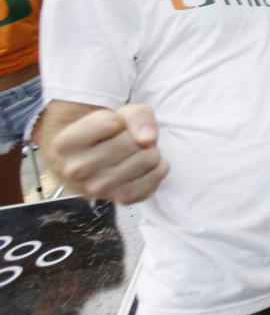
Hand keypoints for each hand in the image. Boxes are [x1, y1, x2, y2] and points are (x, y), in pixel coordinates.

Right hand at [51, 103, 168, 203]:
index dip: (120, 120)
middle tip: (127, 142)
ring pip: (147, 159)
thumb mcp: (117, 115)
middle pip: (131, 142)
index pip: (110, 123)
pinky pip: (155, 178)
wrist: (96, 164)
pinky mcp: (121, 199)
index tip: (111, 128)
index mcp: (65, 144)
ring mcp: (98, 188)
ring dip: (151, 152)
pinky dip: (159, 169)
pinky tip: (146, 166)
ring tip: (135, 154)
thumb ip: (136, 116)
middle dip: (138, 137)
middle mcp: (76, 170)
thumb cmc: (105, 136)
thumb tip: (147, 139)